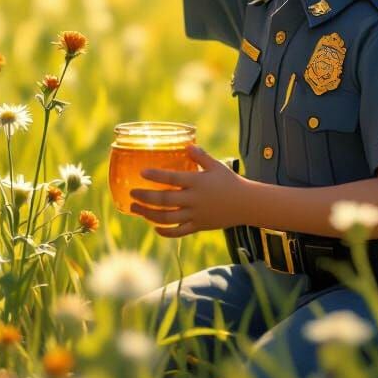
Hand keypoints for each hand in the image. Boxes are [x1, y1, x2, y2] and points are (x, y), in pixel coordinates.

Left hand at [129, 144, 249, 237]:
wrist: (246, 204)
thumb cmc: (230, 182)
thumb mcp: (216, 165)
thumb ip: (200, 156)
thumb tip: (187, 145)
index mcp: (197, 182)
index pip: (172, 178)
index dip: (156, 175)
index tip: (141, 172)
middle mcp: (194, 200)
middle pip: (164, 200)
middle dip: (146, 197)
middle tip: (132, 193)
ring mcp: (195, 215)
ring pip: (167, 217)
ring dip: (149, 214)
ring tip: (136, 208)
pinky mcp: (198, 226)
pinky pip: (178, 232)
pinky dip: (165, 231)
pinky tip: (154, 227)